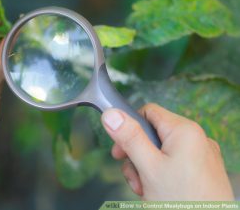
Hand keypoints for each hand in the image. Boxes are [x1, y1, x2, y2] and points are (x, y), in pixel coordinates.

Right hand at [101, 103, 233, 199]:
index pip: (148, 112)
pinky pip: (173, 164)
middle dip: (136, 154)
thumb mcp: (149, 167)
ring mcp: (200, 156)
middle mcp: (196, 139)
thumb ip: (130, 138)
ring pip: (161, 151)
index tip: (118, 148)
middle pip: (152, 134)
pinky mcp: (201, 171)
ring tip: (144, 188)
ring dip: (146, 168)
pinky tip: (156, 191)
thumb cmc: (182, 201)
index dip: (129, 127)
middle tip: (132, 174)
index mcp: (185, 130)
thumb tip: (112, 114)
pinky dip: (160, 174)